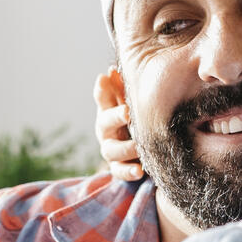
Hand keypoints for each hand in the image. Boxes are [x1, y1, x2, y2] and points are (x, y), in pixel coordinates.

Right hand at [93, 67, 142, 181]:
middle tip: (127, 112)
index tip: (104, 77)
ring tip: (138, 146)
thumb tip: (111, 69)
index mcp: (108, 110)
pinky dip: (129, 172)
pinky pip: (121, 171)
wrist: (139, 149)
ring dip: (125, 148)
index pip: (101, 97)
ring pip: (112, 150)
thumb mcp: (128, 102)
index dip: (101, 88)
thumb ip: (121, 87)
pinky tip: (140, 171)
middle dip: (115, 116)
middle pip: (104, 122)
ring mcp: (111, 150)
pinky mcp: (119, 167)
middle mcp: (106, 130)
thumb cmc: (134, 120)